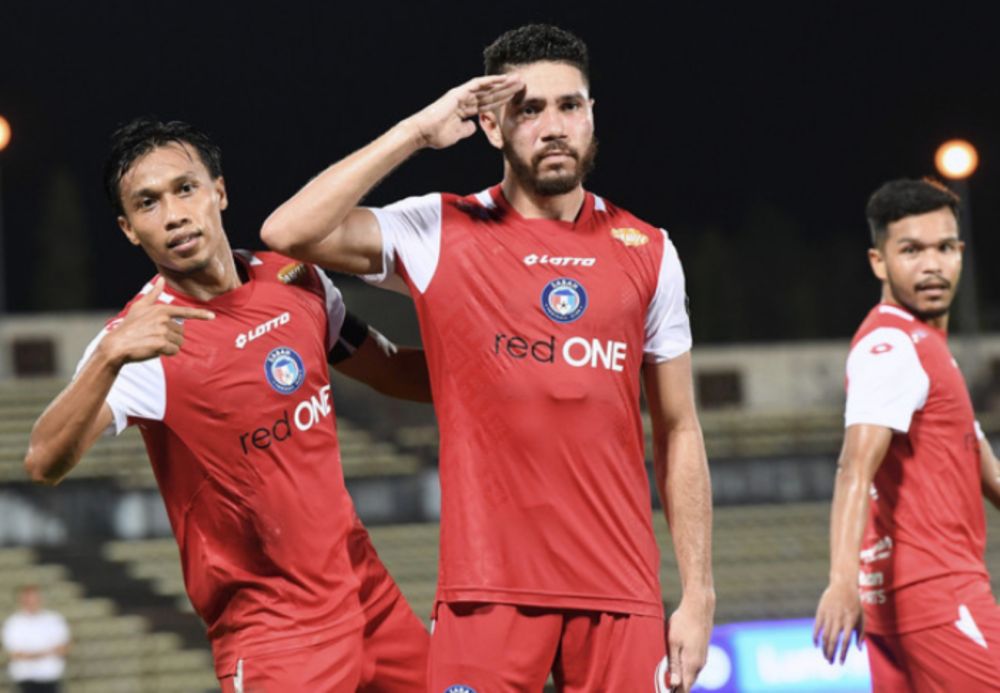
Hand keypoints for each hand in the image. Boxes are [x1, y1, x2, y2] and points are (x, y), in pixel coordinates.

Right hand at [100, 277, 214, 365]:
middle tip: (153, 337)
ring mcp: (162, 331)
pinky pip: (173, 351)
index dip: (200, 315)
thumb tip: (161, 279)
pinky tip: (153, 349)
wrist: (116, 345)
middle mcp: (164, 319)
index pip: (185, 312)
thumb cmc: (129, 327)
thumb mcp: (139, 307)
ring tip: (152, 342)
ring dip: (168, 346)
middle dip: (171, 337)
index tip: (212, 316)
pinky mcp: (161, 343)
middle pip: (181, 332)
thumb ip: (153, 294)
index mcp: (161, 310)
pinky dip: (165, 353)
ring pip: (178, 343)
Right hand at [405, 74, 522, 149]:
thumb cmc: (437, 135)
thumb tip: (473, 127)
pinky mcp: (458, 93)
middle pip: (490, 94)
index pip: (488, 103)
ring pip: (487, 88)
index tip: (516, 97)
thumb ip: (466, 129)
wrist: (424, 133)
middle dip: (506, 89)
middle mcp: (465, 100)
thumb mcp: (457, 134)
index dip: (502, 99)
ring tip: (517, 79)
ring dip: (502, 83)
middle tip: (522, 83)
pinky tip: (502, 79)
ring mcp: (462, 95)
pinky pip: (477, 85)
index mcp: (466, 110)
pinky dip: (490, 81)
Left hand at [667, 593, 713, 691]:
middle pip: (688, 683)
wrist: (699, 606)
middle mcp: (700, 664)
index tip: (663, 689)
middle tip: (662, 684)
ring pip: (691, 674)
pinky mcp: (703, 651)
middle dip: (676, 687)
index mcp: (692, 664)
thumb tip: (675, 684)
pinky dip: (685, 668)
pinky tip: (675, 663)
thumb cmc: (683, 622)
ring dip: (680, 677)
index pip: (684, 688)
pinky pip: (693, 666)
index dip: (674, 692)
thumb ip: (674, 664)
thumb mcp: (673, 643)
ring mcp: (703, 657)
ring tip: (666, 676)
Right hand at [813, 580, 863, 663]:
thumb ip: (861, 634)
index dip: (842, 653)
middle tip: (830, 662)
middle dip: (831, 653)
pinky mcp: (821, 611)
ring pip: (824, 635)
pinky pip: (816, 627)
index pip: (845, 641)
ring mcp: (829, 615)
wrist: (843, 585)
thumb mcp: (862, 618)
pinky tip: (816, 645)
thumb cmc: (855, 603)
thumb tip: (858, 649)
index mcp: (850, 621)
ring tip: (825, 656)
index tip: (840, 662)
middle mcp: (839, 619)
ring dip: (824, 648)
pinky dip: (815, 637)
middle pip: (833, 640)